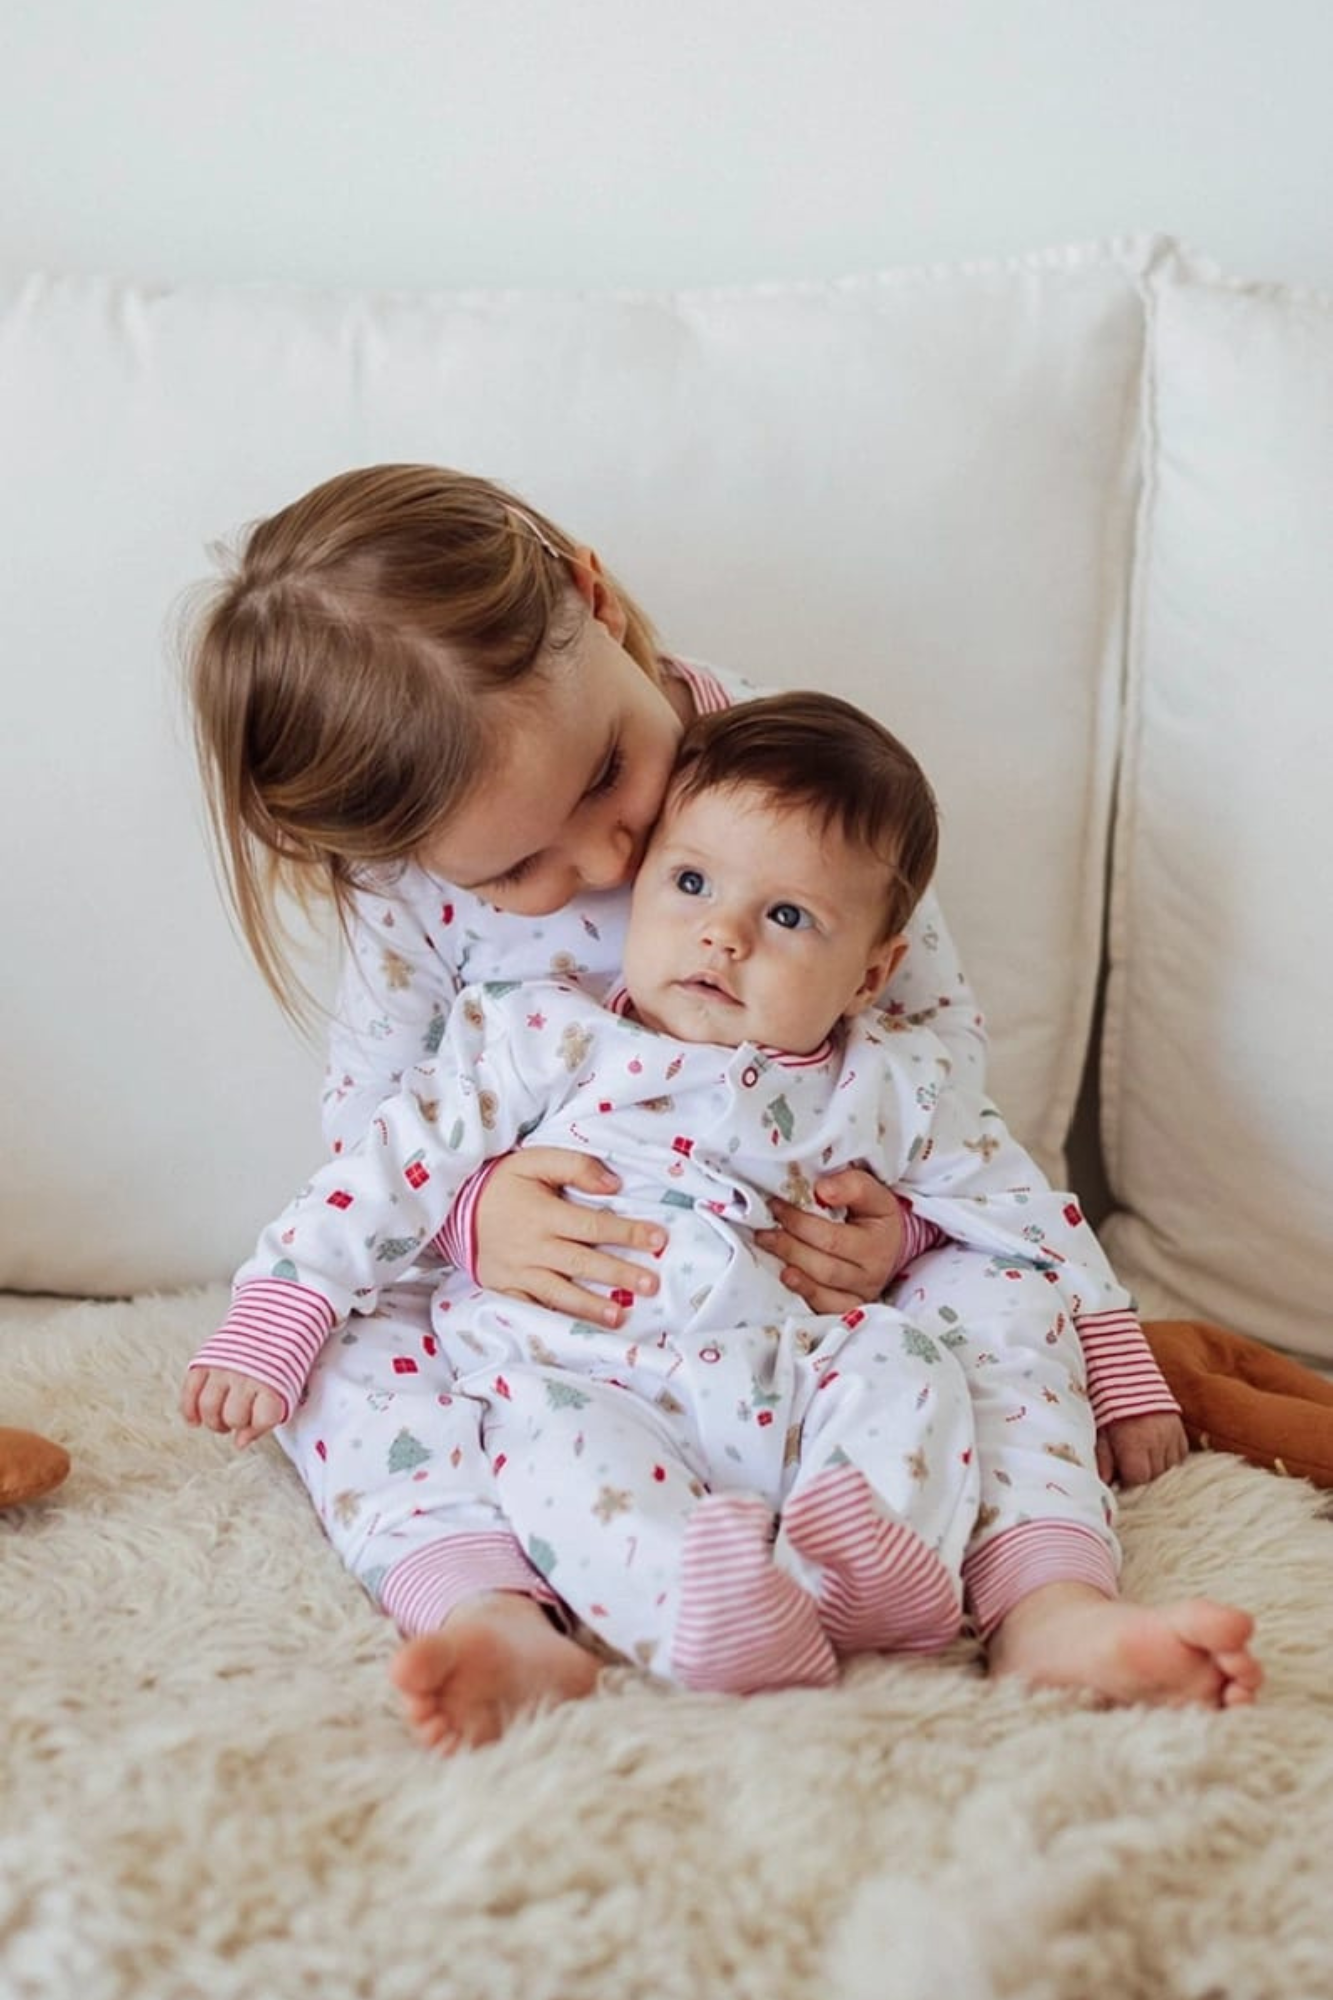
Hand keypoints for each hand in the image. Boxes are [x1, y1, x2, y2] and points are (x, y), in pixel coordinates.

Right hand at [180, 1366, 287, 1448]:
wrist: (274, 1318)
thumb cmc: (280, 1360)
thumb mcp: (286, 1388)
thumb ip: (265, 1418)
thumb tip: (239, 1443)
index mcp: (274, 1381)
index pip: (261, 1419)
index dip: (258, 1426)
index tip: (258, 1420)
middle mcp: (247, 1374)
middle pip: (232, 1417)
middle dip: (234, 1424)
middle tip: (237, 1419)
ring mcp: (224, 1367)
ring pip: (208, 1407)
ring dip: (212, 1421)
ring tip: (220, 1419)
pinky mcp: (207, 1359)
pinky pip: (189, 1390)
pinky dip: (188, 1409)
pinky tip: (194, 1419)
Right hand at [472, 1147, 667, 1326]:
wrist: (451, 1206)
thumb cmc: (502, 1182)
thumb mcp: (534, 1160)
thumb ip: (574, 1166)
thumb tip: (614, 1185)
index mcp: (543, 1213)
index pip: (593, 1225)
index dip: (628, 1232)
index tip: (659, 1239)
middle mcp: (532, 1246)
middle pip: (582, 1262)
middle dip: (619, 1274)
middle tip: (651, 1285)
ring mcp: (517, 1272)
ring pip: (559, 1292)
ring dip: (590, 1306)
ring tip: (619, 1317)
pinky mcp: (504, 1289)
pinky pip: (531, 1309)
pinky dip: (554, 1321)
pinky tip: (576, 1331)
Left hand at [754, 1166, 904, 1315]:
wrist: (888, 1243)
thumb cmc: (872, 1215)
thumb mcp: (872, 1192)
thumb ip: (851, 1185)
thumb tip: (822, 1190)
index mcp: (878, 1242)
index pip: (833, 1238)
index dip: (800, 1222)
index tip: (776, 1205)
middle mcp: (872, 1273)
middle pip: (825, 1267)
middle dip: (789, 1246)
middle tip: (764, 1230)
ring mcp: (861, 1294)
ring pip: (822, 1289)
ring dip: (791, 1267)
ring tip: (768, 1246)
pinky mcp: (849, 1307)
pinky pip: (825, 1308)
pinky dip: (804, 1294)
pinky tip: (786, 1277)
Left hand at [1096, 1411, 1189, 1486]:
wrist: (1129, 1376)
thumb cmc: (1109, 1404)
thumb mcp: (1101, 1430)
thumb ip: (1104, 1458)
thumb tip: (1105, 1483)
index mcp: (1134, 1444)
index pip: (1138, 1478)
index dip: (1128, 1478)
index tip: (1121, 1472)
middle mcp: (1156, 1442)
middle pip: (1155, 1476)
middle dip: (1142, 1474)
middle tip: (1131, 1463)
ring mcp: (1171, 1437)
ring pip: (1170, 1468)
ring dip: (1157, 1467)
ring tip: (1144, 1456)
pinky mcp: (1180, 1430)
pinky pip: (1181, 1456)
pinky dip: (1171, 1458)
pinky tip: (1158, 1451)